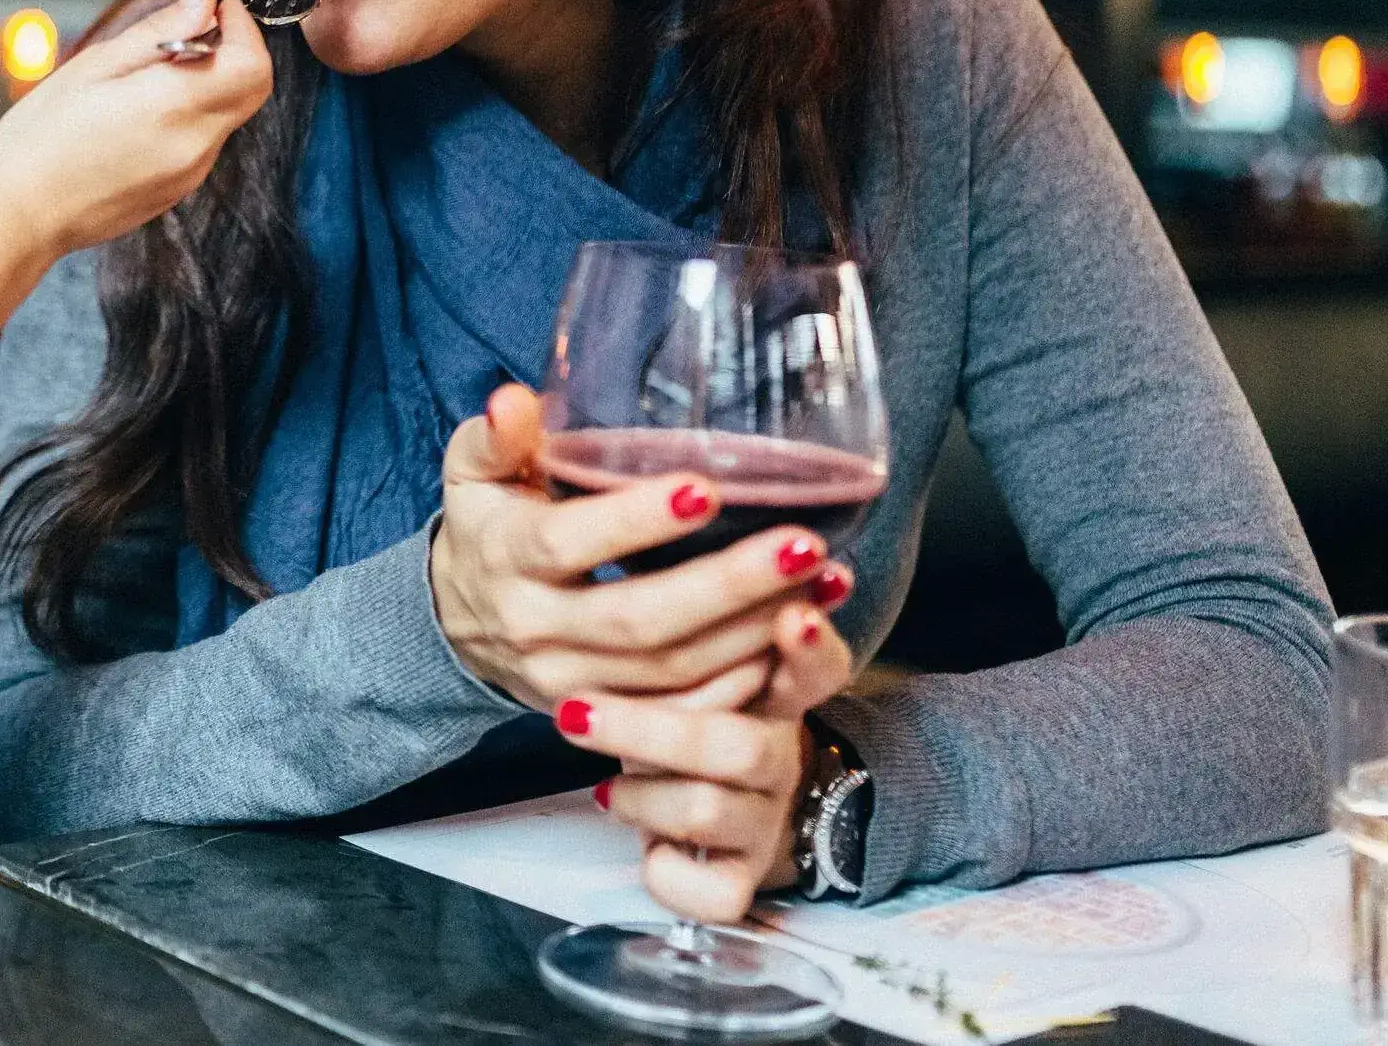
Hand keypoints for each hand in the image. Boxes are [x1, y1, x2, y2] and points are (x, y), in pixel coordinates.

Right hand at [0, 0, 271, 267]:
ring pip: (228, 114)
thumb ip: (159, 31)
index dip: (245, 30)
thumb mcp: (95, 67)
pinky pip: (204, 141)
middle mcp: (194, 146)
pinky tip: (140, 114)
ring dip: (209, 84)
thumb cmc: (41, 137)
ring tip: (148, 77)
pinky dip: (190, 115)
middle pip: (250, 90)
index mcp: (173, 107)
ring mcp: (190, 174)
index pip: (252, 65)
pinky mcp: (178, 190)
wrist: (18, 216)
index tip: (219, 9)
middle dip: (232, 52)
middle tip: (187, 32)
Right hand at [427, 385, 856, 709]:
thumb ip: (496, 437)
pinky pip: (683, 713)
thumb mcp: (474, 471)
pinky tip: (795, 640)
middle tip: (804, 545)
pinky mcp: (605, 717)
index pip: (568, 541)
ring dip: (754, 632)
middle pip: (639, 619)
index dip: (635, 520)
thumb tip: (514, 399)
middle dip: (727, 585)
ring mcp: (570, 681)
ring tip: (822, 583)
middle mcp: (535, 626)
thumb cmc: (487, 524)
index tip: (708, 487)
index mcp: (505, 556)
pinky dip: (744, 683)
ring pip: (672, 672)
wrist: (458, 621)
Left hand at [559, 598, 857, 921]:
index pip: (814, 665)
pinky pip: (713, 894)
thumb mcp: (689, 633)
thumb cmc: (684, 692)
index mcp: (773, 687)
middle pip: (736, 744)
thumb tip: (629, 493)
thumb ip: (682, 582)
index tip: (792, 614)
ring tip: (589, 765)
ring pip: (711, 810)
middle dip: (651, 731)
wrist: (711, 785)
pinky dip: (670, 874)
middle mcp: (776, 751)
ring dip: (640, 789)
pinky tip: (637, 837)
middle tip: (573, 712)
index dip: (808, 646)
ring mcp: (761, 815)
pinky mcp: (738, 874)